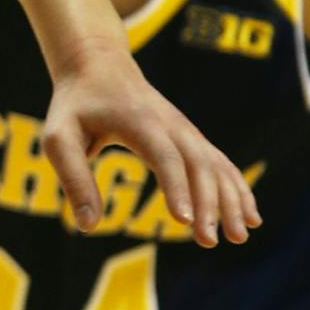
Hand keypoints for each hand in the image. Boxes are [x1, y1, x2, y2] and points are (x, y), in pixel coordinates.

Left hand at [43, 44, 259, 245]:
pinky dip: (238, 189)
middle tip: (208, 242)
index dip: (177, 188)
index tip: (184, 221)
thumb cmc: (75, 106)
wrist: (98, 67)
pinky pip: (221, 164)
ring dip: (232, 201)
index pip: (164, 157)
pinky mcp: (191, 138)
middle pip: (198, 165)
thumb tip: (88, 225)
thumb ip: (73, 178)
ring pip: (217, 166)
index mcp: (138, 122)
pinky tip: (251, 217)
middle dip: (208, 204)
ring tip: (238, 237)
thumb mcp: (58, 137)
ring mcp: (186, 130)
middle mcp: (171, 125)